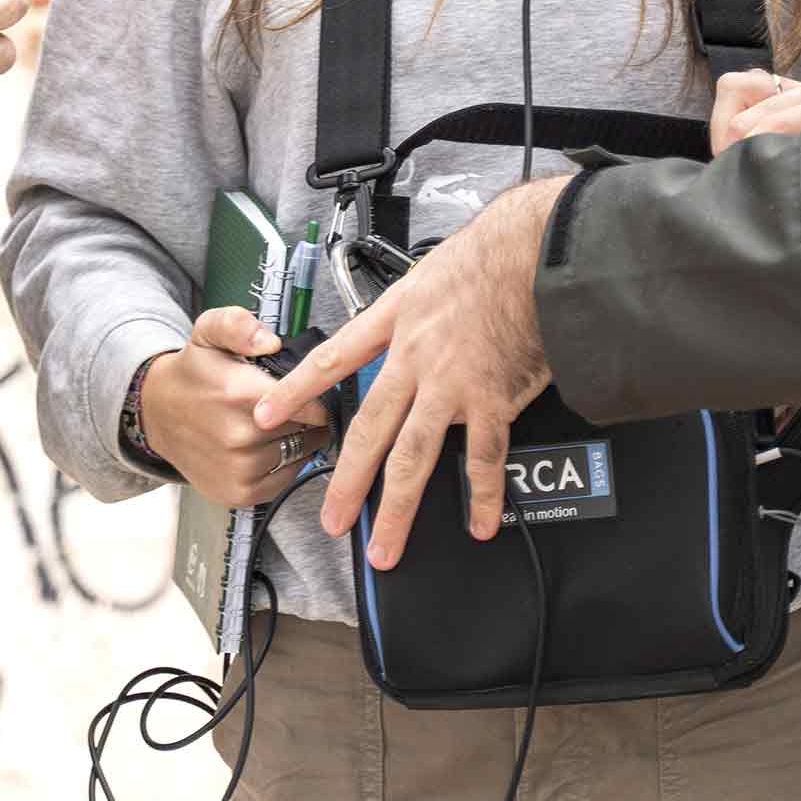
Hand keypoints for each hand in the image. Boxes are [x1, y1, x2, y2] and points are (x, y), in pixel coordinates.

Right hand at [142, 309, 332, 507]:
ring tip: (280, 424)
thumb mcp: (209, 332)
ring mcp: (239, 469)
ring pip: (301, 454)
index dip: (317, 394)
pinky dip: (286, 464)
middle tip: (292, 405)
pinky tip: (269, 446)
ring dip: (299, 440)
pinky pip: (286, 479)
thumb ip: (238, 325)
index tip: (312, 388)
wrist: (158, 415)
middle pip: (309, 428)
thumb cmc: (194, 374)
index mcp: (238, 393)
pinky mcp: (239, 493)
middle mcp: (239, 436)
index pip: (311, 404)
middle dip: (308, 415)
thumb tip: (269, 342)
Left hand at [251, 177, 565, 567]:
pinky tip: (478, 522)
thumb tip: (421, 322)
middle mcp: (415, 358)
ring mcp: (451, 384)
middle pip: (369, 428)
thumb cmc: (495, 253)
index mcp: (398, 320)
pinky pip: (483, 458)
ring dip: (398, 508)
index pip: (335, 357)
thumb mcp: (435, 269)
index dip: (299, 388)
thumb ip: (420, 304)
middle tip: (332, 518)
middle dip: (347, 480)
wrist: (532, 253)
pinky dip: (482, 496)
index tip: (267, 411)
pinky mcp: (492, 399)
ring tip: (384, 547)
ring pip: (413, 456)